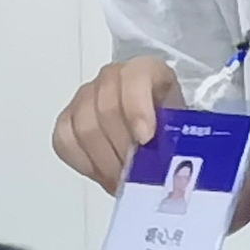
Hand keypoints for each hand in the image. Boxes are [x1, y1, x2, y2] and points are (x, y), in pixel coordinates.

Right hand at [52, 54, 183, 192]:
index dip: (137, 107)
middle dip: (122, 147)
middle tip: (136, 172)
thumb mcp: (184, 135)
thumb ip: (181, 142)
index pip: (135, 76)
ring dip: (105, 159)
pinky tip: (103, 172)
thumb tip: (179, 166)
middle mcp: (115, 77)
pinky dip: (84, 162)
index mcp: (149, 72)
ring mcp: (87, 96)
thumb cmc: (171, 138)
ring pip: (84, 125)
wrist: (153, 148)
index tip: (145, 139)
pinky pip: (65, 139)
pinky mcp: (68, 119)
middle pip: (106, 106)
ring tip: (123, 178)